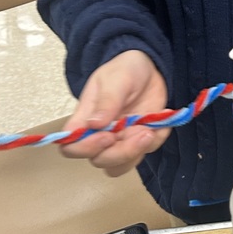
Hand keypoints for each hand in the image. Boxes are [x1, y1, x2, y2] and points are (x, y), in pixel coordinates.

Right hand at [61, 50, 168, 176]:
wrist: (148, 68)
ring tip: (150, 129)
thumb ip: (107, 101)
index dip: (85, 149)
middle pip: (100, 160)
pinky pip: (146, 152)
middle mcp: (100, 135)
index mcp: (85, 119)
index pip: (71, 146)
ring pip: (121, 165)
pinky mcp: (139, 141)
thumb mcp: (116, 79)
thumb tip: (94, 124)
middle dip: (121, 152)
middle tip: (140, 131)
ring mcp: (120, 140)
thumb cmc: (124, 70)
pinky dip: (156, 140)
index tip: (106, 136)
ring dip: (137, 152)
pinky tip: (161, 120)